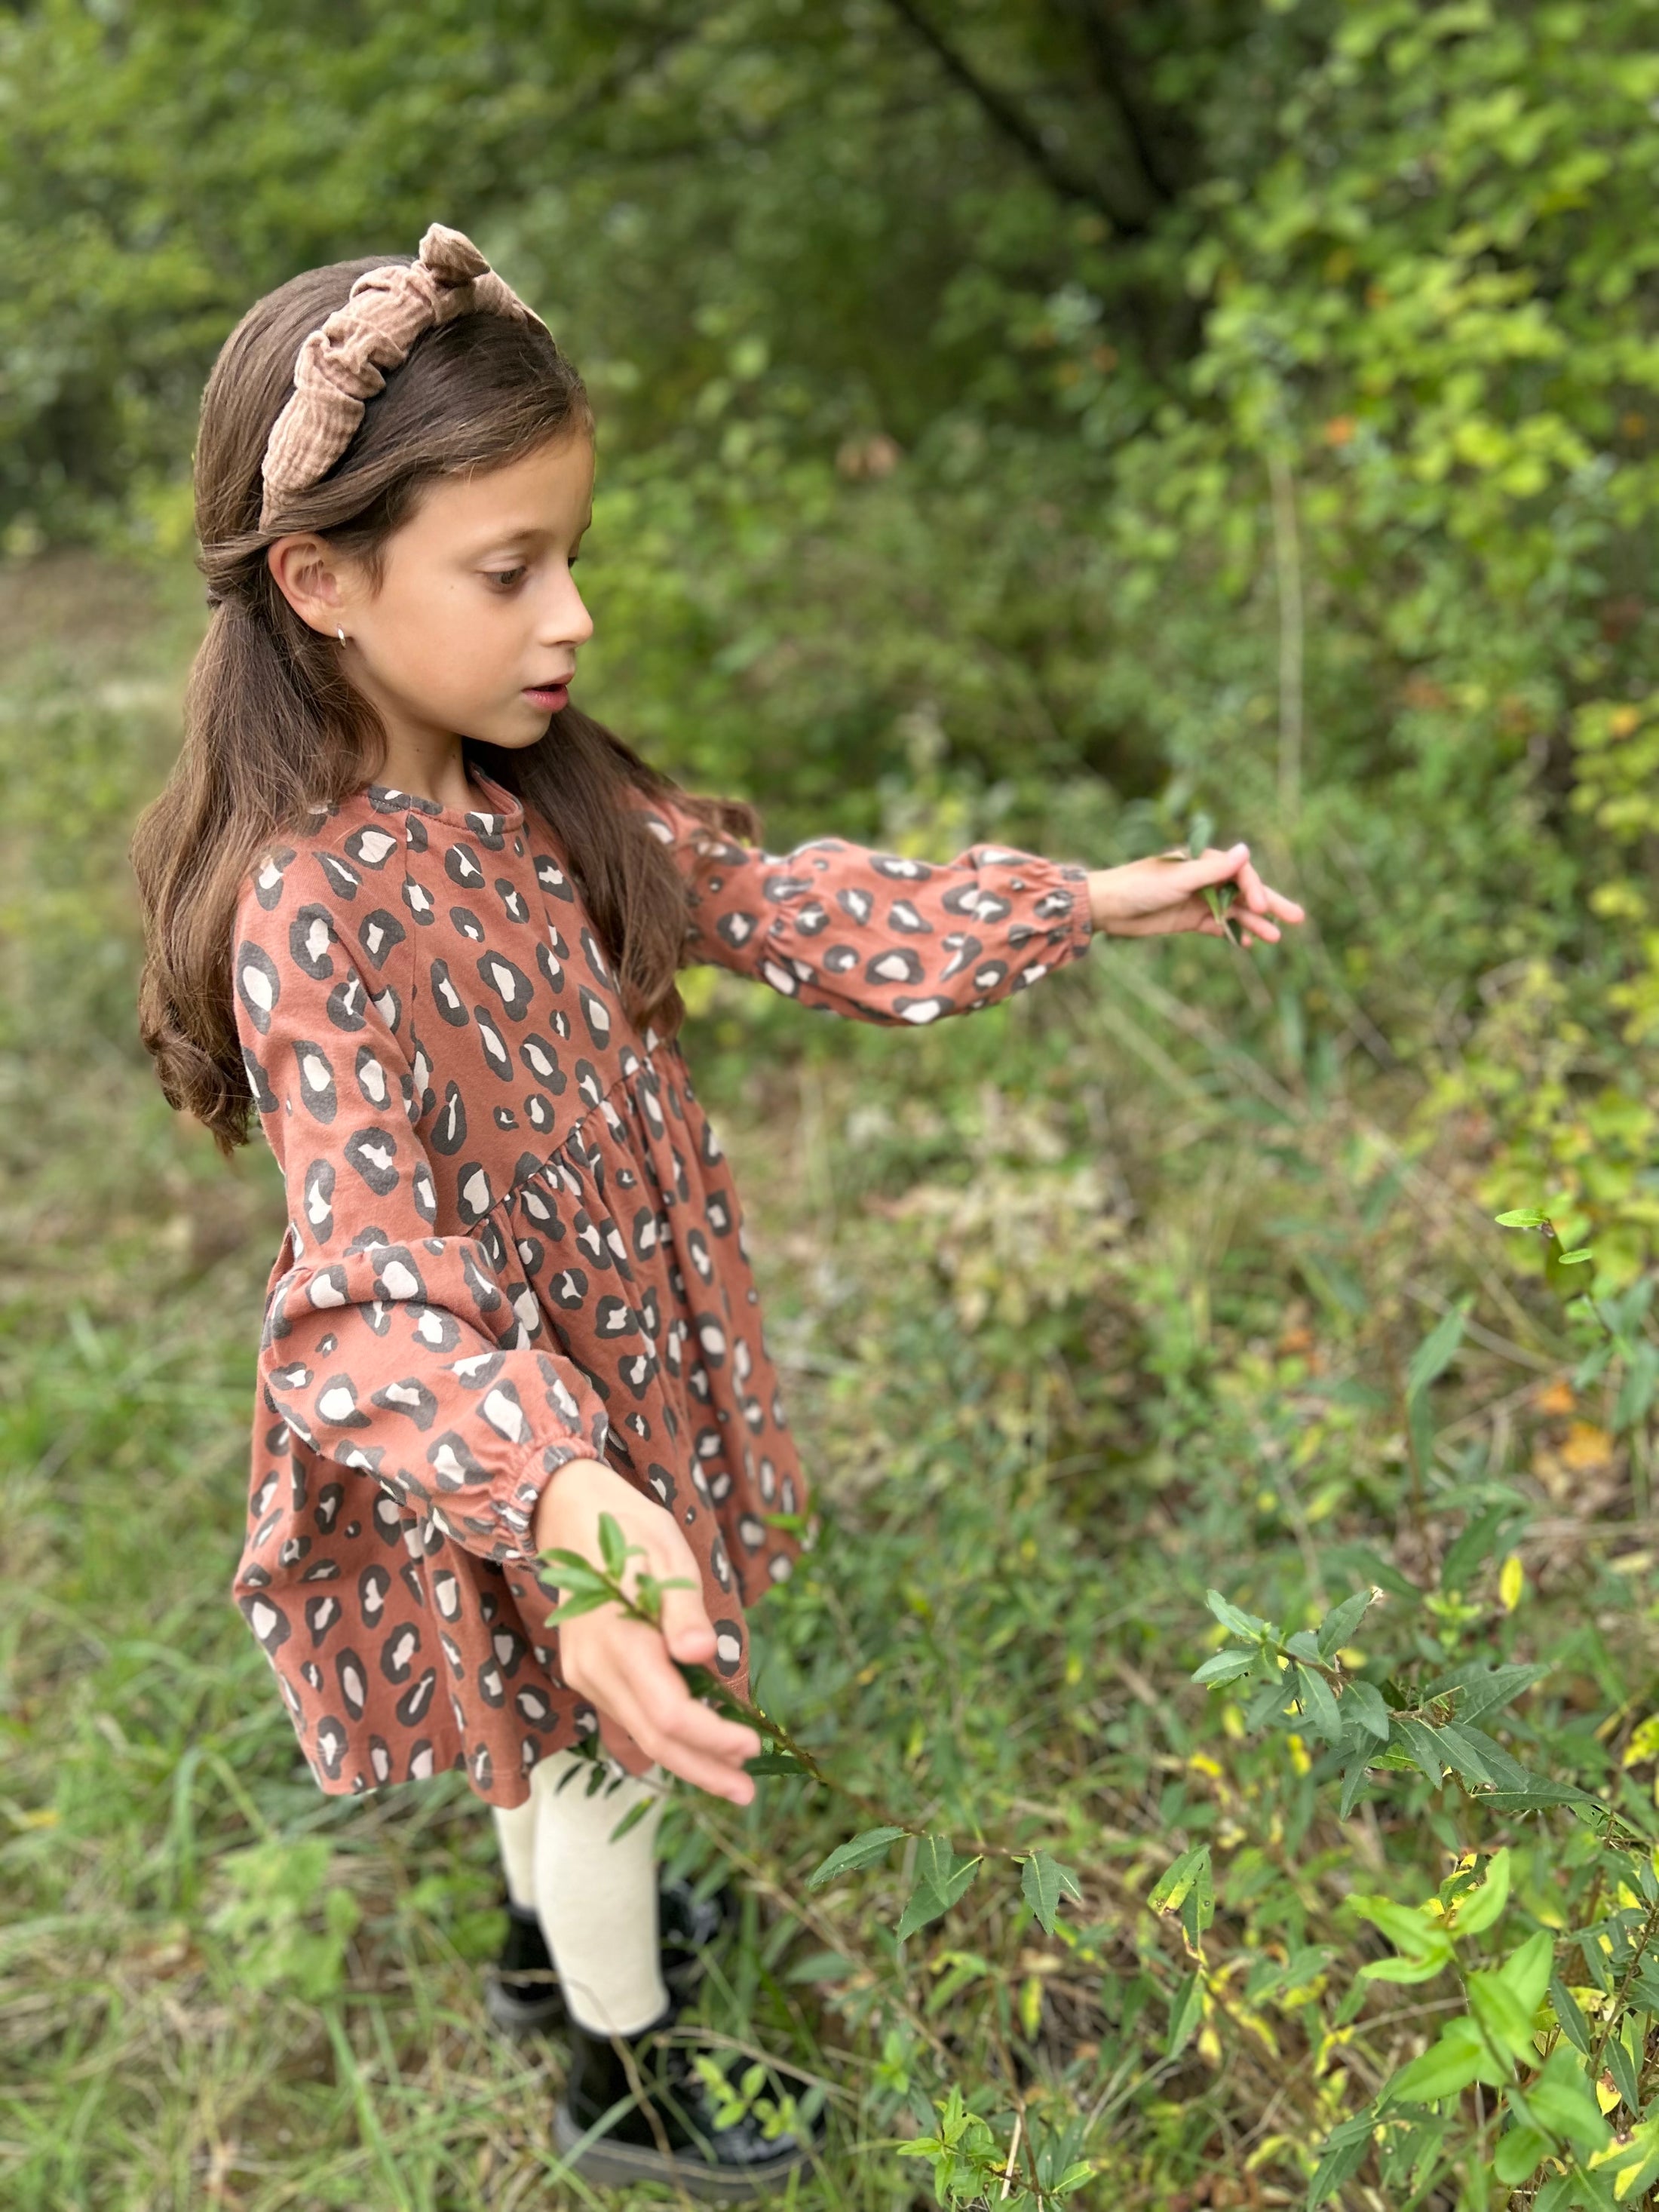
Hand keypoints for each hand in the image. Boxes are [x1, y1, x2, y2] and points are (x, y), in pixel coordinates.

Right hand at [532, 1458, 760, 1805]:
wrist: (566, 1513)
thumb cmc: (627, 1528)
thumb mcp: (665, 1553)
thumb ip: (682, 1609)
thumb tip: (702, 1655)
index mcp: (619, 1641)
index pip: (671, 1713)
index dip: (713, 1737)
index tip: (753, 1745)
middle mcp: (595, 1669)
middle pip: (654, 1739)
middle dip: (703, 1768)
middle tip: (747, 1793)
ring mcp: (586, 1675)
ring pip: (639, 1735)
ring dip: (685, 1760)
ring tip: (731, 1779)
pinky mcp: (588, 1674)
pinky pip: (627, 1719)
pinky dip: (661, 1739)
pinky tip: (691, 1751)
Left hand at [1087, 844, 1304, 942]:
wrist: (1108, 906)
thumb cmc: (1139, 885)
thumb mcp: (1179, 878)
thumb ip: (1213, 870)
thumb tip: (1245, 850)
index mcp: (1203, 860)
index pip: (1240, 872)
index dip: (1254, 888)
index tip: (1260, 907)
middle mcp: (1205, 878)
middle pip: (1244, 891)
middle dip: (1269, 904)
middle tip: (1298, 918)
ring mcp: (1198, 899)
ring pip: (1234, 911)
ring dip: (1254, 923)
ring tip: (1276, 938)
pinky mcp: (1190, 919)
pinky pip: (1218, 926)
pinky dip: (1233, 933)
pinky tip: (1248, 943)